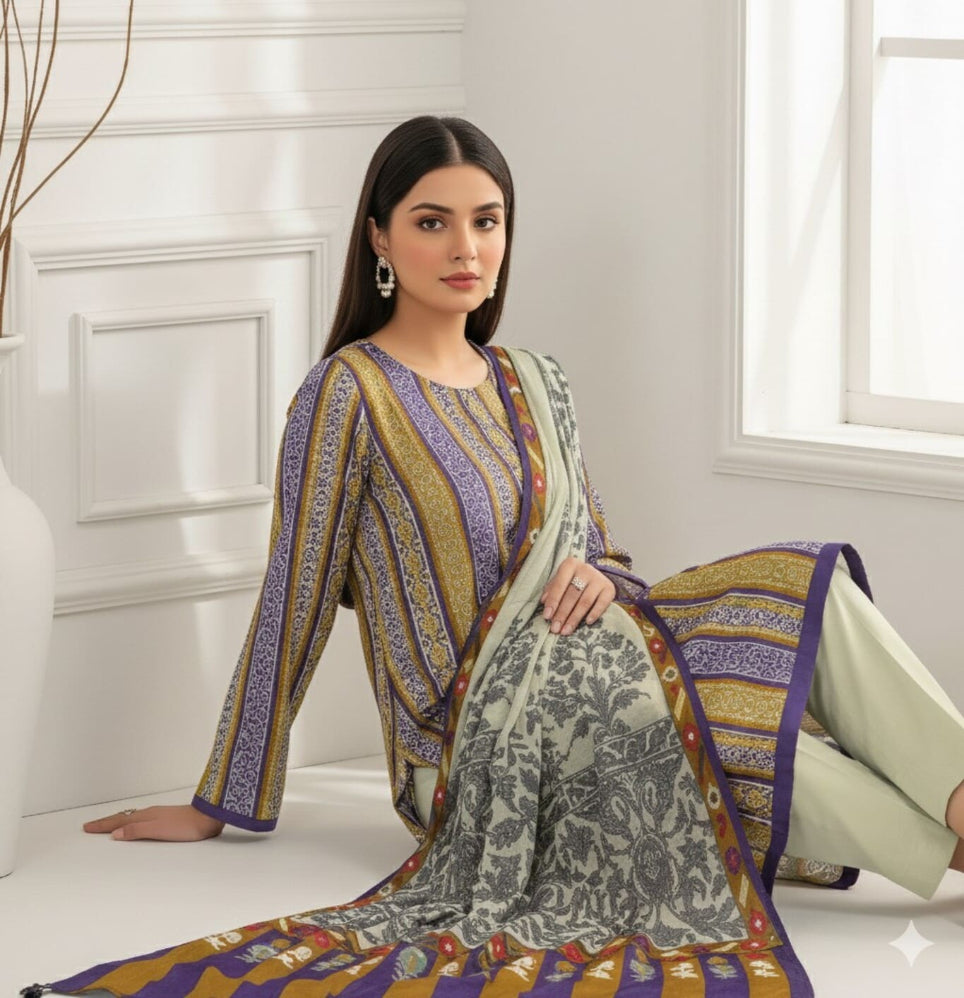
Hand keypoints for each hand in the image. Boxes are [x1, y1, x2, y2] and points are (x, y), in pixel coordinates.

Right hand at [82, 804, 224, 841]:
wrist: (208, 818)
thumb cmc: (186, 826)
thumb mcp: (158, 830)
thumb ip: (137, 831)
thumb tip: (114, 834)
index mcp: (145, 816)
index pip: (119, 822)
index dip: (103, 825)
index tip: (87, 827)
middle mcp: (150, 814)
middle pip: (123, 818)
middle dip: (106, 822)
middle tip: (91, 825)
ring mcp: (158, 815)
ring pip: (132, 817)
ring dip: (118, 821)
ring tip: (108, 823)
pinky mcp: (167, 819)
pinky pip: (141, 819)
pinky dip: (131, 822)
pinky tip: (135, 824)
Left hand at [539, 557, 616, 635]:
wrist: (594, 577)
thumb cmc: (572, 581)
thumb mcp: (561, 581)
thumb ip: (552, 590)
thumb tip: (544, 602)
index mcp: (570, 564)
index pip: (560, 584)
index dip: (553, 601)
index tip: (547, 617)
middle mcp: (585, 569)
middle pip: (572, 595)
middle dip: (562, 613)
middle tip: (555, 628)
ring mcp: (599, 578)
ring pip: (585, 601)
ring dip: (574, 618)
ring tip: (566, 631)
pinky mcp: (610, 588)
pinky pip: (602, 603)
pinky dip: (595, 613)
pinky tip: (587, 623)